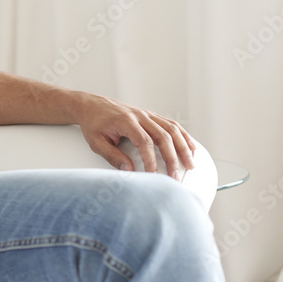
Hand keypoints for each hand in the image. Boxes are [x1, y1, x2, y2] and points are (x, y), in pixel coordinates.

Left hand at [73, 93, 195, 179]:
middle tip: (175, 176)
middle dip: (172, 158)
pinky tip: (191, 147)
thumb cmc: (93, 123)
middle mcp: (139, 116)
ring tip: (191, 164)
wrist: (91, 105)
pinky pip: (171, 124)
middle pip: (162, 136)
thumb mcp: (95, 142)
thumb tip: (129, 171)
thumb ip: (112, 156)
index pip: (144, 141)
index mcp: (125, 121)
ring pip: (171, 129)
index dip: (151, 159)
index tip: (153, 175)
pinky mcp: (151, 115)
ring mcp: (147, 114)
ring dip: (183, 147)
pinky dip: (183, 136)